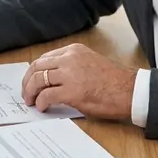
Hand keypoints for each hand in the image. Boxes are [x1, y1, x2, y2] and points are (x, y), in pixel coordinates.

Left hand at [21, 43, 136, 121]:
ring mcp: (70, 74)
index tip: (31, 81)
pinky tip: (43, 107)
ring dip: (31, 92)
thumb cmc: (114, 81)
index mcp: (73, 51)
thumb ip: (70, 67)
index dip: (34, 71)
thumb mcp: (89, 63)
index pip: (44, 58)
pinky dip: (41, 102)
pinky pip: (47, 95)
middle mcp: (69, 59)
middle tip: (26, 93)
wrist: (130, 90)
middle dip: (28, 81)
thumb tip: (52, 80)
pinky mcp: (72, 91)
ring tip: (31, 101)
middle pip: (37, 67)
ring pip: (38, 80)